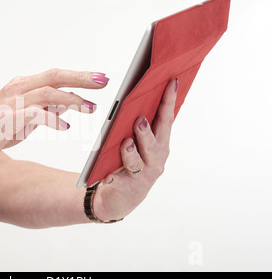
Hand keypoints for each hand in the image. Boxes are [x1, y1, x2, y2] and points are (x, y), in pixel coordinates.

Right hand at [0, 69, 108, 164]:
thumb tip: (67, 105)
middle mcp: (17, 89)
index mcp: (22, 86)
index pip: (55, 76)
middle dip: (81, 78)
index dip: (79, 76)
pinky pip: (34, 114)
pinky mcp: (7, 118)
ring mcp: (11, 102)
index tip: (100, 78)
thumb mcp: (25, 119)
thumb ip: (45, 110)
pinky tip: (65, 128)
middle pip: (54, 76)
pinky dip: (52, 120)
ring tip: (90, 108)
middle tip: (104, 81)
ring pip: (47, 92)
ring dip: (71, 99)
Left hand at [93, 78, 178, 220]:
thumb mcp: (139, 143)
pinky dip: (111, 177)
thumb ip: (142, 124)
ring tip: (126, 144)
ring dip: (131, 152)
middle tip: (140, 119)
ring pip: (137, 162)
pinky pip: (117, 181)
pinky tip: (105, 174)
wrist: (122, 196)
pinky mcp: (127, 188)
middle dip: (147, 131)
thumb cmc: (131, 162)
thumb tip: (136, 96)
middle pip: (154, 143)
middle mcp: (155, 160)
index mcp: (160, 144)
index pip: (165, 119)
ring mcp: (142, 175)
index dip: (169, 101)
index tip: (171, 82)